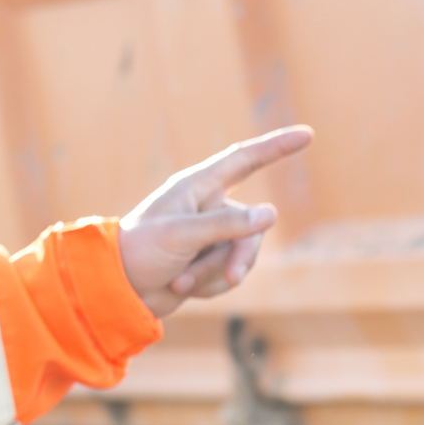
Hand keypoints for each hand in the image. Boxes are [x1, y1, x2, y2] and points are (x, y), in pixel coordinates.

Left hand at [118, 125, 312, 317]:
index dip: (276, 147)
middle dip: (240, 256)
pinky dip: (210, 285)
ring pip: (242, 254)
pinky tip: (181, 287)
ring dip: (215, 275)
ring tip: (180, 281)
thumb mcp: (181, 236)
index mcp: (195, 187)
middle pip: (251, 226)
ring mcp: (208, 235)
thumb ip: (226, 225)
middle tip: (230, 277)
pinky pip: (230, 274)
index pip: (244, 160)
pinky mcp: (206, 261)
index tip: (307, 134)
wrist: (116, 290)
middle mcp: (205, 207)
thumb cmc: (139, 252)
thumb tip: (270, 214)